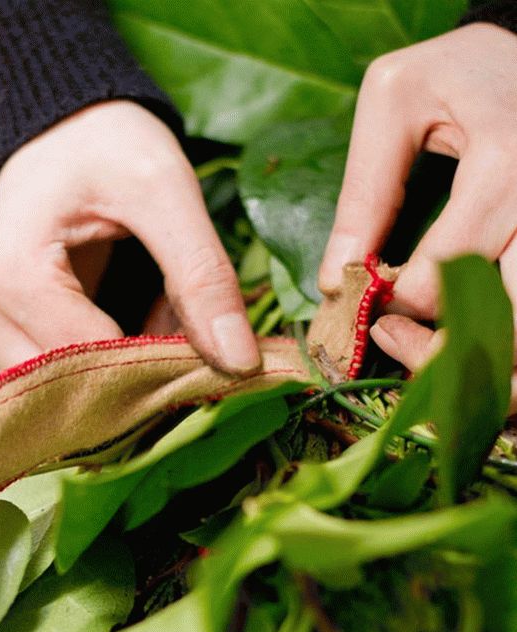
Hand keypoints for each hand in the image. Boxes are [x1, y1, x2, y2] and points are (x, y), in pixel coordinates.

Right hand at [0, 100, 259, 374]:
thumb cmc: (105, 144)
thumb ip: (203, 275)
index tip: (221, 368)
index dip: (161, 374)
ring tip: (172, 331)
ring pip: (71, 399)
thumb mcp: (165, 191)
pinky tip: (148, 333)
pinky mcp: (8, 339)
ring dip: (131, 381)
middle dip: (146, 383)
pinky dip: (115, 372)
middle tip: (205, 355)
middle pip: (74, 393)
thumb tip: (242, 363)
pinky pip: (64, 385)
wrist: (61, 127)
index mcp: (14, 275)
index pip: (93, 365)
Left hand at [319, 24, 516, 401]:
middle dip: (439, 352)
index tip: (366, 294)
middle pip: (502, 327)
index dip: (392, 306)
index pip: (442, 280)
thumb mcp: (394, 100)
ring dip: (477, 360)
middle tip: (396, 336)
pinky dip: (498, 342)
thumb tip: (332, 282)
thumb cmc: (457, 71)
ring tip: (431, 342)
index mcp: (504, 167)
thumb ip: (364, 191)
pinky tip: (466, 332)